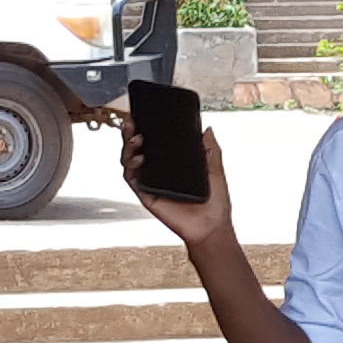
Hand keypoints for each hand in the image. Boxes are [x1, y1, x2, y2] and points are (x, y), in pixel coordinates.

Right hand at [132, 129, 240, 250]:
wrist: (211, 226)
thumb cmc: (215, 203)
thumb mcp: (215, 169)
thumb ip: (210, 149)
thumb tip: (207, 128)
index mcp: (173, 164)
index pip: (154, 142)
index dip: (146, 128)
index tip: (143, 115)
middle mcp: (159, 172)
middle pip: (137, 148)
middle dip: (131, 133)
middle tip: (133, 122)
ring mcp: (151, 183)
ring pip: (130, 161)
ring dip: (128, 147)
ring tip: (136, 138)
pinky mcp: (146, 195)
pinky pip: (132, 179)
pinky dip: (130, 167)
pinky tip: (139, 158)